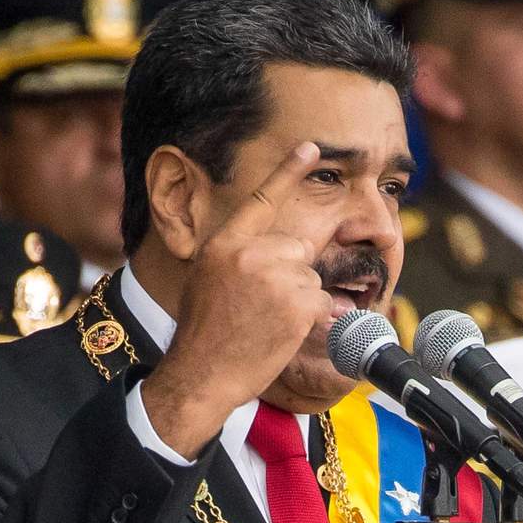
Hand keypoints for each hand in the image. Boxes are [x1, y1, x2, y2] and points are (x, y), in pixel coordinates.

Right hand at [143, 141, 336, 455]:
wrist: (201, 375)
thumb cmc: (203, 336)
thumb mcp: (206, 281)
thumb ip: (237, 258)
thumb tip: (275, 253)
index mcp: (224, 243)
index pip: (262, 199)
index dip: (289, 171)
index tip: (311, 147)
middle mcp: (250, 253)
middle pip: (296, 248)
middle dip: (291, 274)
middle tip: (264, 306)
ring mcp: (275, 277)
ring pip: (310, 278)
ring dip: (298, 302)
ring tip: (267, 324)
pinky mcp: (297, 303)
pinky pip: (320, 303)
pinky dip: (309, 320)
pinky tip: (281, 334)